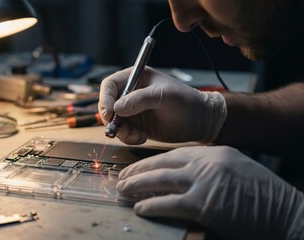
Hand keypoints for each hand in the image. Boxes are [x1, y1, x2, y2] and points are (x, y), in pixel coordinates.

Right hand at [98, 67, 225, 143]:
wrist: (199, 121)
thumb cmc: (186, 102)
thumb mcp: (164, 96)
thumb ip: (140, 99)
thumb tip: (116, 108)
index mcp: (135, 77)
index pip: (110, 85)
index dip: (105, 98)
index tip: (109, 112)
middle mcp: (130, 93)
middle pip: (106, 104)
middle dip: (111, 119)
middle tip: (119, 129)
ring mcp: (131, 110)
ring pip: (112, 122)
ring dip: (121, 132)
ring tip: (137, 136)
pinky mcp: (135, 125)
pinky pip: (122, 133)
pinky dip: (128, 138)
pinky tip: (142, 138)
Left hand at [117, 146, 303, 239]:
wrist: (287, 212)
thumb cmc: (262, 195)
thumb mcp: (234, 170)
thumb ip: (208, 169)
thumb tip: (180, 176)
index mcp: (214, 153)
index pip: (173, 154)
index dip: (150, 162)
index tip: (135, 168)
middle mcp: (207, 162)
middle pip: (162, 164)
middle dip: (138, 172)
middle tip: (121, 179)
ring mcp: (205, 182)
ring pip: (160, 180)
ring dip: (137, 186)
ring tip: (123, 191)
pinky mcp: (204, 204)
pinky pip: (169, 203)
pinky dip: (151, 205)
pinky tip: (140, 208)